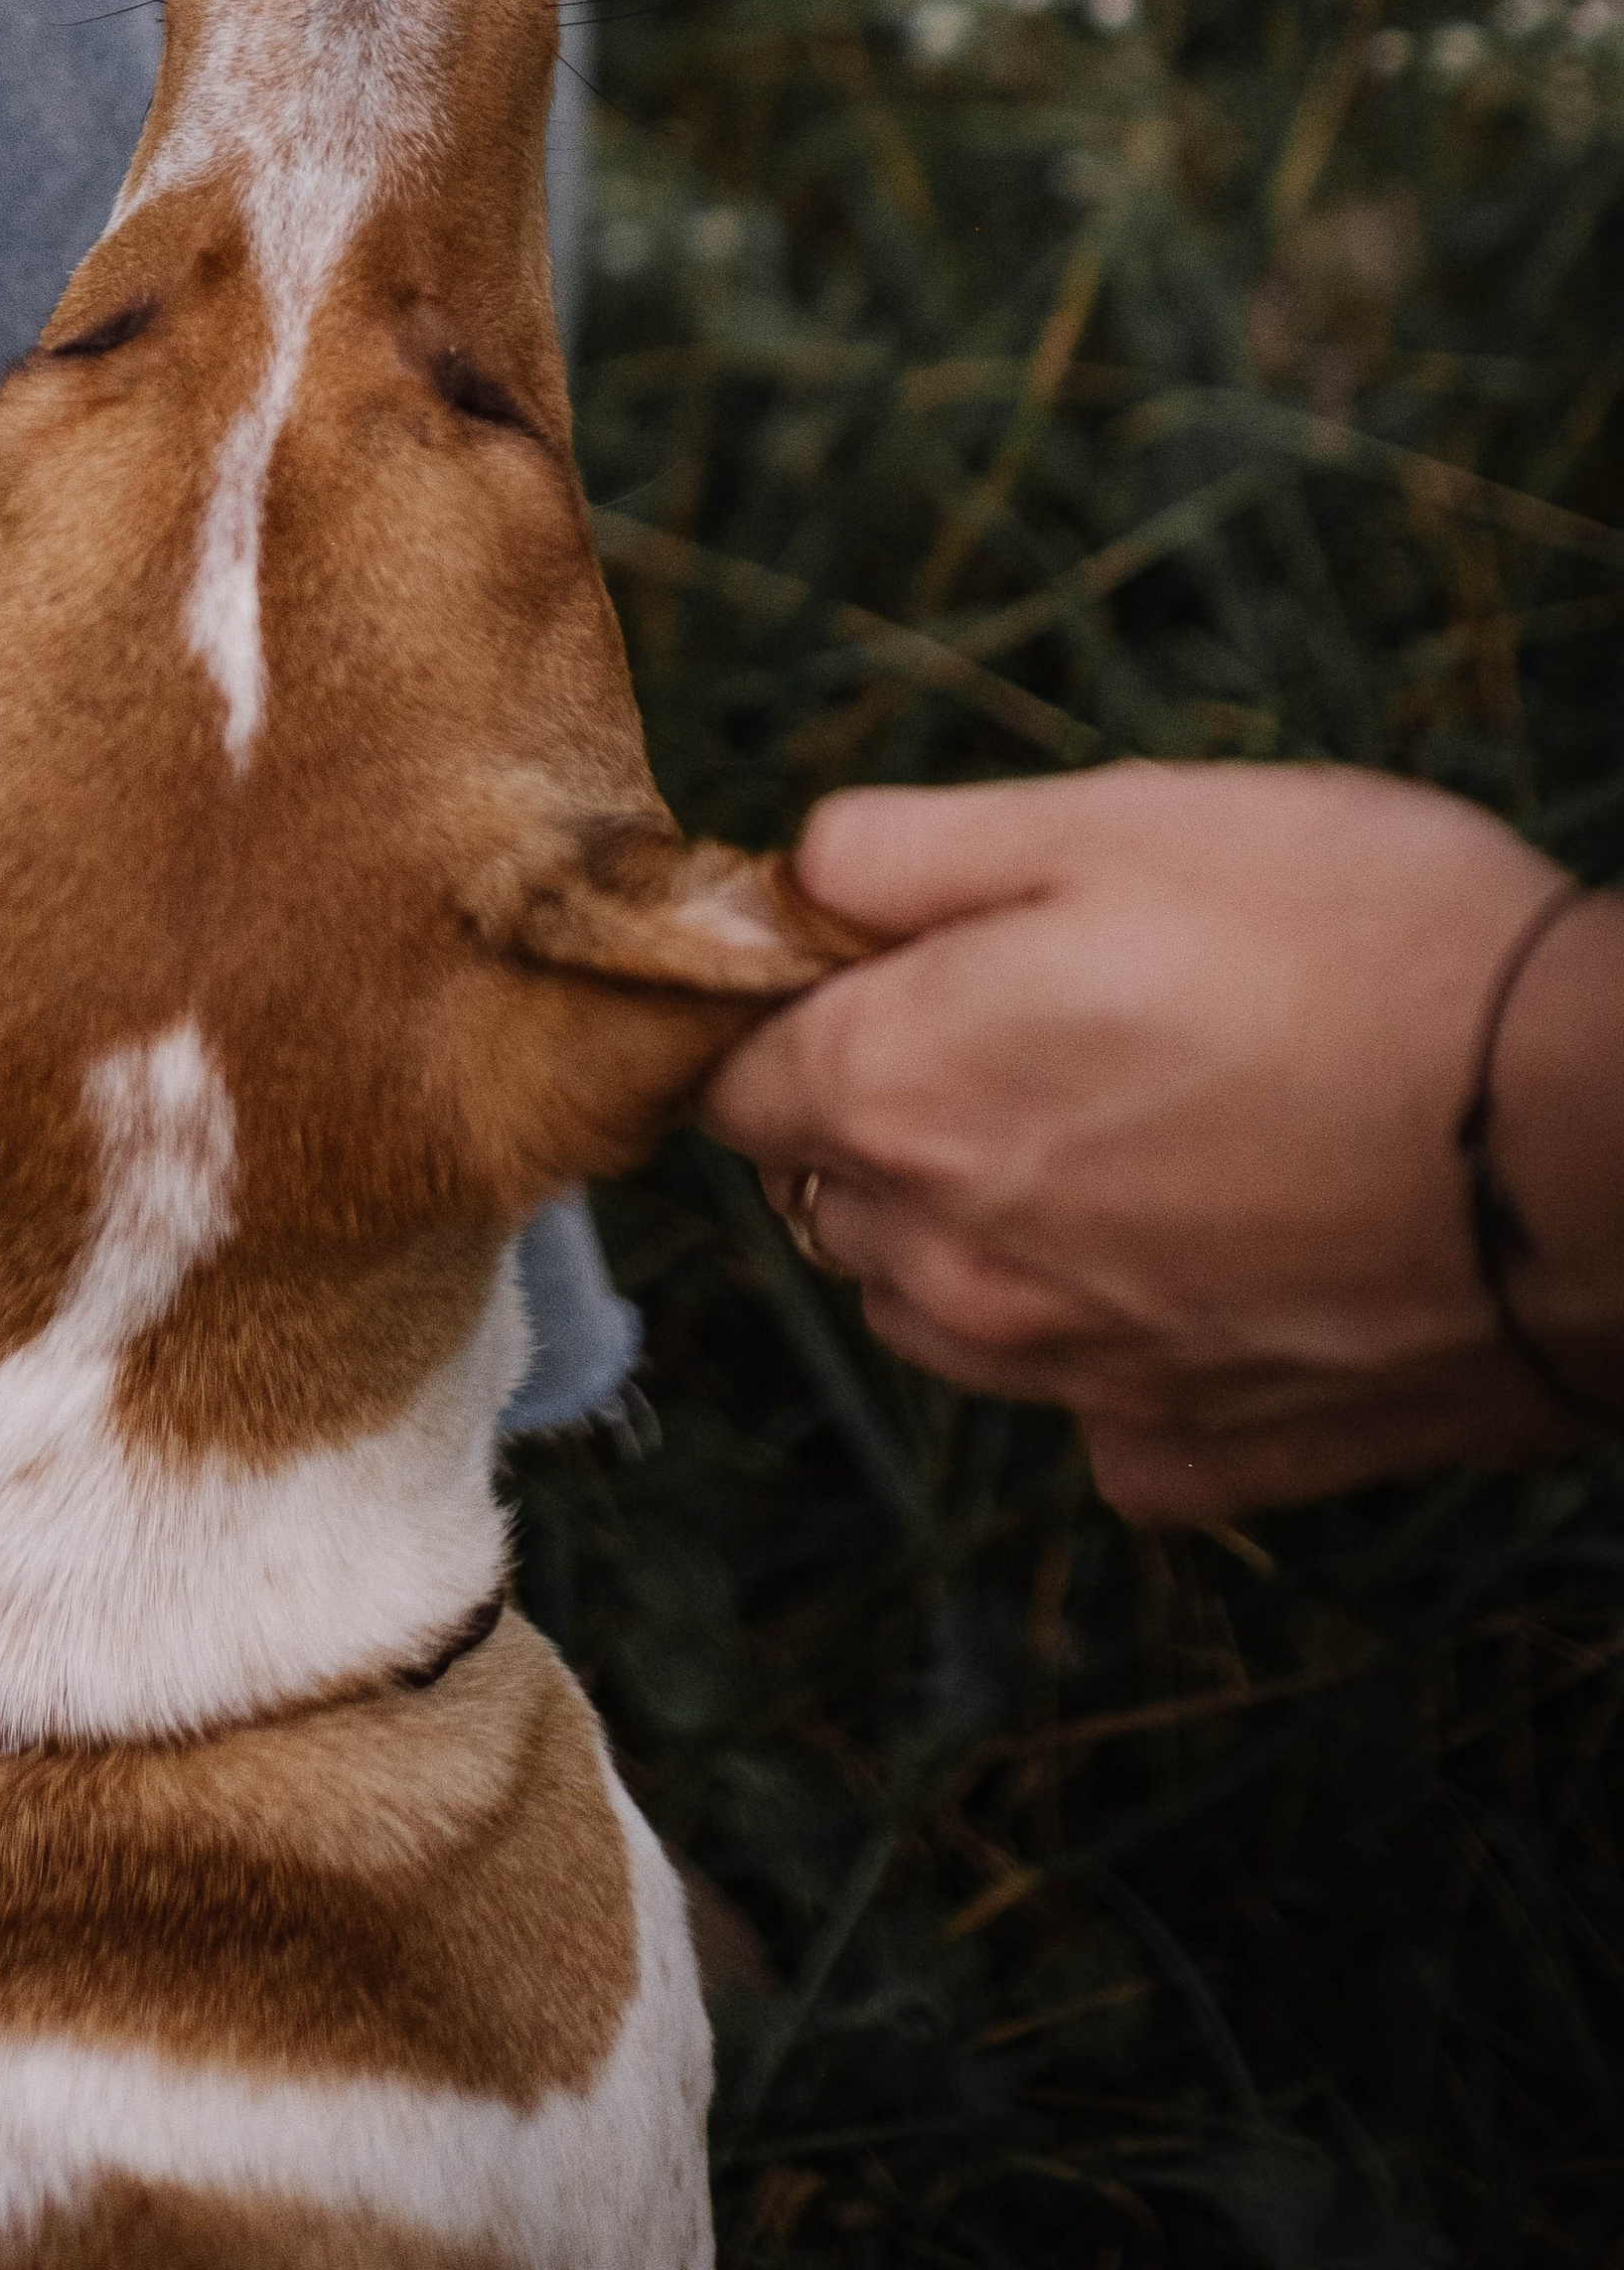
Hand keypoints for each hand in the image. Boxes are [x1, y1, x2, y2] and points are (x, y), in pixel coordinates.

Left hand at [704, 763, 1623, 1519]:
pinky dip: (1122, 1340)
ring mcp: (1066, 1377)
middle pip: (830, 1192)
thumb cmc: (1361, 943)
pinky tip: (1221, 1254)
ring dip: (986, 1227)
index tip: (901, 961)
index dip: (802, 1006)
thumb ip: (903, 851)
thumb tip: (792, 877)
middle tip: (1058, 1020)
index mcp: (895, 1095)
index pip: (732, 1072)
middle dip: (893, 1111)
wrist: (1592, 1143)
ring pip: (939, 1306)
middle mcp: (946, 1265)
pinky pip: (1094, 1404)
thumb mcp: (1115, 817)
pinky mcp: (1189, 1453)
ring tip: (1145, 1125)